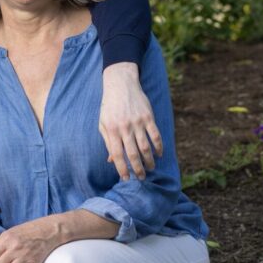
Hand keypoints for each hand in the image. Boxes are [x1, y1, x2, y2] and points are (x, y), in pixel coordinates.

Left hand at [100, 62, 162, 180]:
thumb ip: (108, 142)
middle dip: (137, 168)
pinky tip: (159, 154)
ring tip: (150, 168)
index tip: (126, 178)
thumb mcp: (103, 123)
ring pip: (145, 147)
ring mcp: (137, 122)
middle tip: (141, 178)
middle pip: (132, 153)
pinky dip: (159, 146)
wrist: (121, 84)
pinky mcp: (148, 117)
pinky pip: (155, 135)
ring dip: (149, 160)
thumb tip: (112, 160)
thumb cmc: (109, 107)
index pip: (117, 154)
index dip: (122, 168)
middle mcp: (124, 128)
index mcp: (111, 130)